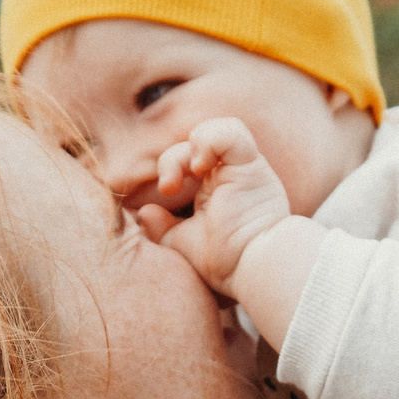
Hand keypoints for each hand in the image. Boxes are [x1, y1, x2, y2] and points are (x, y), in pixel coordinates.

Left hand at [138, 118, 295, 292]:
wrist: (253, 268)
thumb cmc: (227, 263)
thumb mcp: (183, 244)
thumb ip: (162, 228)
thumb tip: (144, 212)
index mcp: (218, 190)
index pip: (188, 160)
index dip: (170, 168)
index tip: (165, 194)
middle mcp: (231, 175)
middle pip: (194, 145)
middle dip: (172, 160)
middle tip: (168, 188)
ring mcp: (243, 168)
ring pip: (213, 131)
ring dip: (192, 146)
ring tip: (190, 171)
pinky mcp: (251, 164)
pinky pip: (231, 131)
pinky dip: (208, 140)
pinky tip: (201, 164)